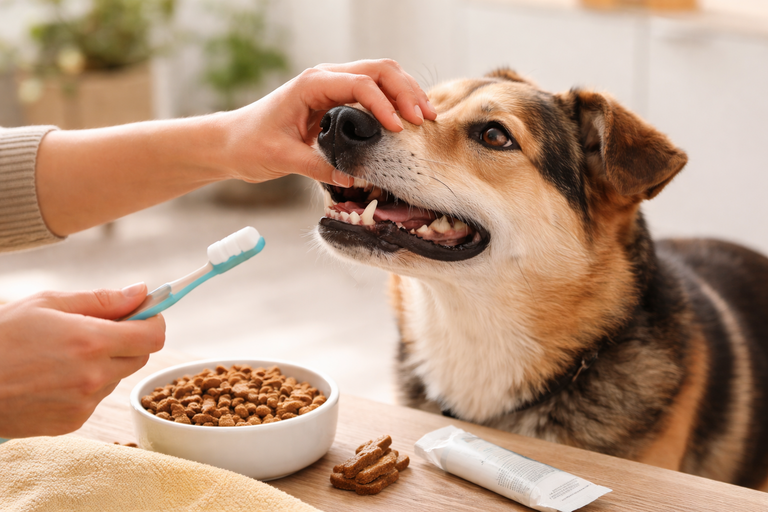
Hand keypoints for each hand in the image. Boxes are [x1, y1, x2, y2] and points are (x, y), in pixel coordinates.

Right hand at [0, 283, 164, 437]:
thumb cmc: (0, 337)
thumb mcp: (46, 304)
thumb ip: (101, 299)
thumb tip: (140, 292)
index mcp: (91, 341)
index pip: (153, 335)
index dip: (153, 320)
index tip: (144, 313)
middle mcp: (93, 376)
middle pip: (140, 356)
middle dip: (129, 340)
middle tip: (98, 330)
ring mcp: (84, 403)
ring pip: (117, 377)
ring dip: (106, 363)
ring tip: (65, 354)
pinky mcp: (73, 422)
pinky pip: (96, 398)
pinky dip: (87, 385)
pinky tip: (55, 377)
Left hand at [219, 59, 437, 186]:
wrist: (231, 142)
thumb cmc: (251, 145)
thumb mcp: (284, 159)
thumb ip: (320, 166)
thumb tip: (355, 178)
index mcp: (312, 85)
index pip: (360, 85)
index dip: (384, 106)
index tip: (401, 130)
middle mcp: (325, 78)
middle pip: (379, 70)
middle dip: (406, 91)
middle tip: (425, 119)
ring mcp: (332, 86)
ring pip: (380, 76)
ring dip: (405, 93)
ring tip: (425, 118)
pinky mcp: (336, 100)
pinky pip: (372, 92)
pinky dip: (393, 102)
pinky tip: (406, 120)